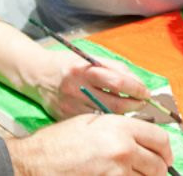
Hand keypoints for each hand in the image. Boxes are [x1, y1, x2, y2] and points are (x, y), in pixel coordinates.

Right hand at [6, 113, 172, 175]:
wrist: (36, 162)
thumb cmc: (60, 141)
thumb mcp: (93, 123)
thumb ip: (122, 129)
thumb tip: (143, 140)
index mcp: (121, 127)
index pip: (161, 140)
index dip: (166, 151)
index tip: (165, 158)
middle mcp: (124, 148)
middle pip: (158, 165)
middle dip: (158, 169)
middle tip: (152, 172)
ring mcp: (117, 172)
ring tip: (129, 174)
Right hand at [34, 50, 150, 119]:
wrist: (37, 75)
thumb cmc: (67, 64)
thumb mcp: (89, 58)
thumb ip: (114, 68)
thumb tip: (137, 83)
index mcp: (84, 69)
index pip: (118, 81)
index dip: (136, 89)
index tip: (146, 92)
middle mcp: (76, 88)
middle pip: (114, 104)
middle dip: (134, 105)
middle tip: (142, 103)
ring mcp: (71, 106)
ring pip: (106, 117)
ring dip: (123, 116)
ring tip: (130, 110)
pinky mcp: (66, 118)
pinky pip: (93, 123)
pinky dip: (106, 122)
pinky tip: (112, 118)